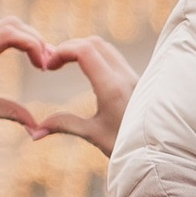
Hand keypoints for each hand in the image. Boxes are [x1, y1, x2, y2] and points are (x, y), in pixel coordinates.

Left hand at [0, 18, 55, 149]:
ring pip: (8, 24)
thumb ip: (9, 113)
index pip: (9, 34)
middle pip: (12, 24)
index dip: (33, 44)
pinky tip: (29, 57)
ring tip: (42, 61)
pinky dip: (19, 38)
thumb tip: (37, 127)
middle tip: (48, 64)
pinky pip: (1, 30)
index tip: (43, 67)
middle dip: (36, 40)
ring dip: (28, 37)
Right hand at [29, 36, 136, 156]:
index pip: (84, 50)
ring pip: (106, 48)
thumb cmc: (127, 147)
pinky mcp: (138, 80)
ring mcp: (134, 76)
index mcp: (112, 87)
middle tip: (53, 63)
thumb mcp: (93, 135)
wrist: (160, 153)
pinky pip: (115, 57)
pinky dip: (96, 56)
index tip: (48, 66)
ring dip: (83, 50)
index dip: (61, 51)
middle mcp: (125, 77)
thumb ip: (64, 125)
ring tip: (66, 65)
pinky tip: (86, 72)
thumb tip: (35, 132)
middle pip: (94, 43)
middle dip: (70, 47)